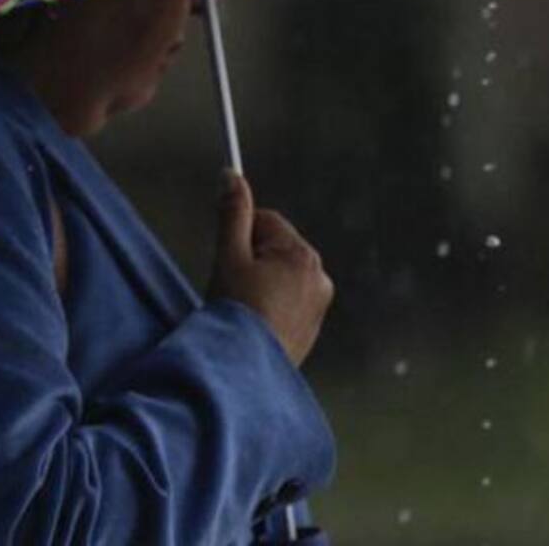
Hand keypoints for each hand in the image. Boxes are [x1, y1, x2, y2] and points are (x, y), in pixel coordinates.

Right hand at [205, 169, 333, 367]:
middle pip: (275, 247)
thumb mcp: (228, 257)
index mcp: (302, 255)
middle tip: (234, 288)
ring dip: (262, 283)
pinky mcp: (313, 327)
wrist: (244, 373)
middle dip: (252, 261)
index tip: (229, 261)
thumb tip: (231, 174)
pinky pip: (288, 300)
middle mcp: (319, 276)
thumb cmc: (236, 312)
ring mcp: (319, 305)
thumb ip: (232, 212)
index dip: (240, 237)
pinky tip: (255, 322)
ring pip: (280, 275)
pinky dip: (271, 305)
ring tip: (244, 309)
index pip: (266, 221)